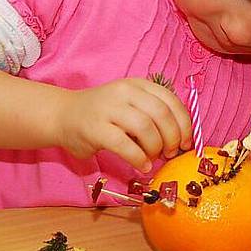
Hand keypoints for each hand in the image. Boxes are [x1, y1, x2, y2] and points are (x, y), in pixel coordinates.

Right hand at [55, 78, 192, 171]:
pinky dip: (138, 158)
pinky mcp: (95, 128)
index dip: (184, 123)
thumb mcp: (130, 105)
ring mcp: (109, 108)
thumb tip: (180, 140)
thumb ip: (152, 115)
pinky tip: (142, 166)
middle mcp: (125, 91)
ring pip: (145, 127)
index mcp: (138, 85)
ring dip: (156, 147)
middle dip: (172, 137)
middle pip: (161, 113)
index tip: (187, 142)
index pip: (171, 100)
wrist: (63, 115)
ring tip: (154, 158)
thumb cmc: (103, 115)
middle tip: (171, 152)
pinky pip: (124, 144)